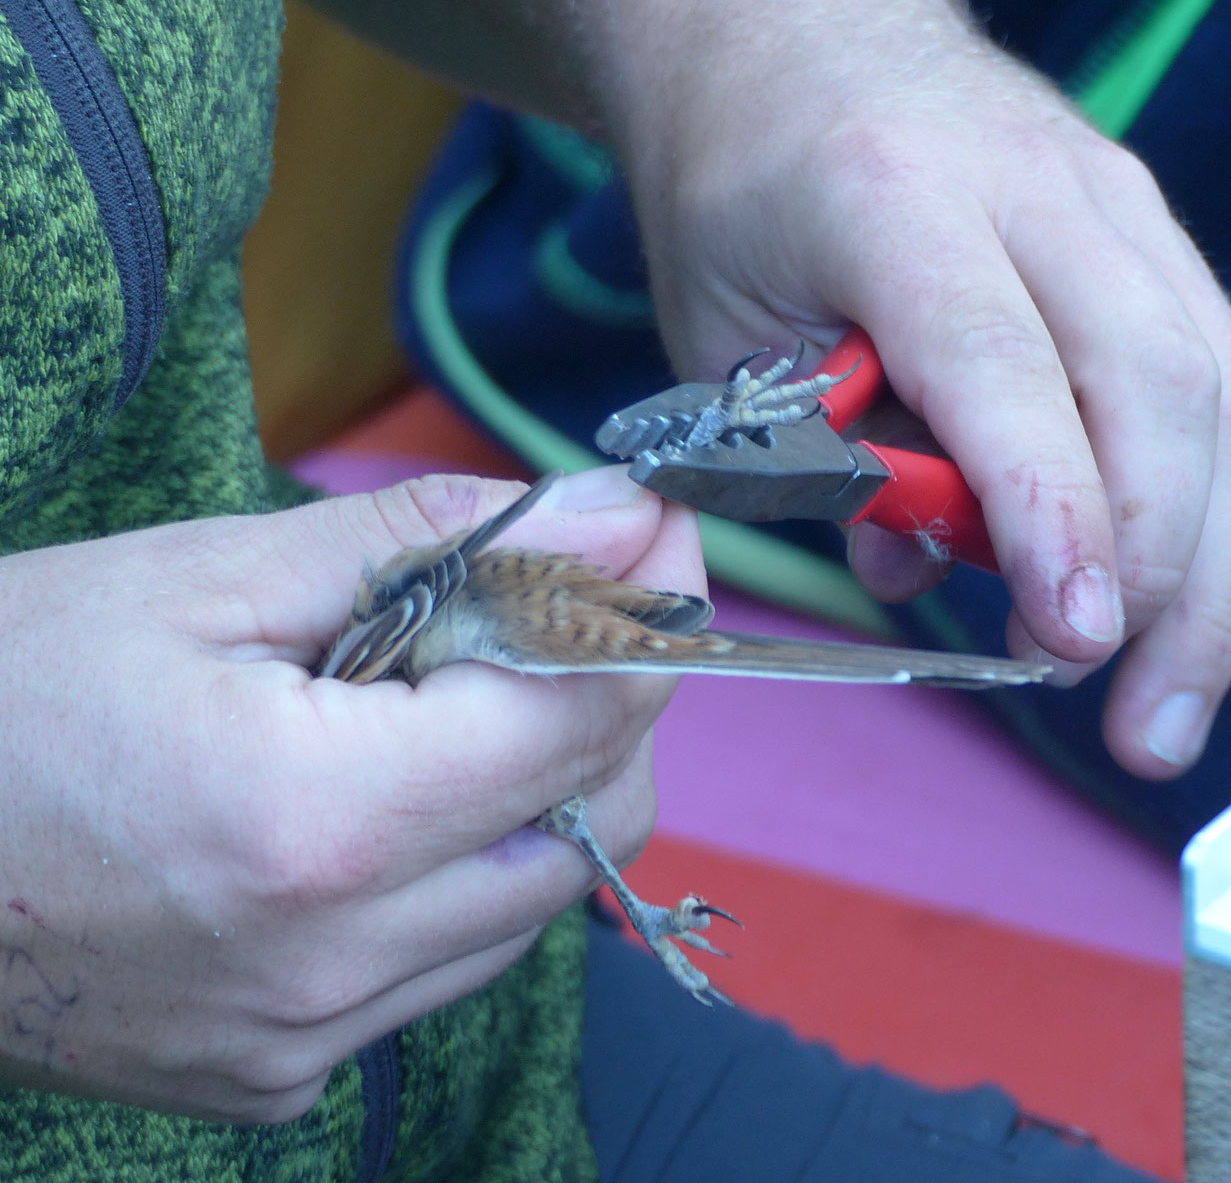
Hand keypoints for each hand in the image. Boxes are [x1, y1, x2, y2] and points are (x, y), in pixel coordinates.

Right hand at [0, 466, 696, 1122]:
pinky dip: (451, 877)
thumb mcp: (209, 575)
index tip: (656, 532)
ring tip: (437, 701)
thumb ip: (439, 542)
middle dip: (604, 704)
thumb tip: (620, 512)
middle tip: (549, 609)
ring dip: (532, 792)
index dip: (645, 612)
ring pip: (533, 904)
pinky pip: (441, 970)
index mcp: (318, 826)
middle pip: (595, 824)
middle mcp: (330, 965)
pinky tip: (369, 803)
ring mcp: (300, 1043)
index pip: (586, 719)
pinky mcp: (272, 1083)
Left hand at [610, 0, 1230, 779]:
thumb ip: (820, 450)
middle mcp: (1043, 189)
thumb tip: (934, 578)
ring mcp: (1131, 213)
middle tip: (1128, 722)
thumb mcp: (719, 319)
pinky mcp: (1175, 255)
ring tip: (1187, 724)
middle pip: (1158, 386)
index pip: (1003, 359)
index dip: (1051, 505)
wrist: (802, 25)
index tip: (1073, 640)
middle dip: (1165, 577)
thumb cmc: (743, 182)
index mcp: (898, 190)